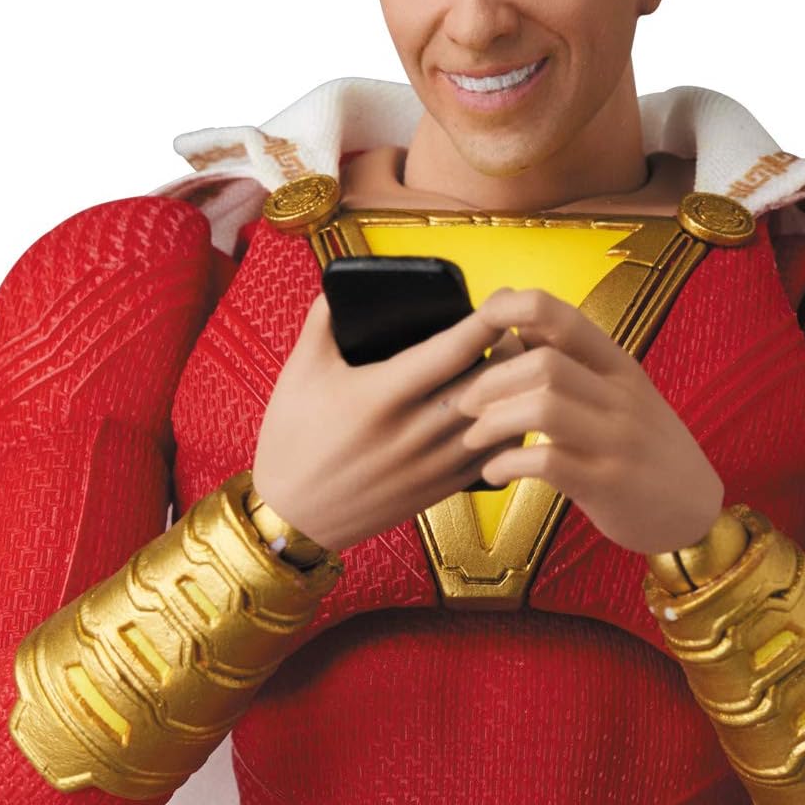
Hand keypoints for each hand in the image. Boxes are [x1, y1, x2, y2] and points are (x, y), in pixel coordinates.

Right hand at [251, 295, 515, 552]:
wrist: (291, 518)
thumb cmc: (292, 442)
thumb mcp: (298, 375)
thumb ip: (322, 324)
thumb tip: (341, 287)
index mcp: (380, 396)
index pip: (451, 351)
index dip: (486, 321)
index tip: (503, 299)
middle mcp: (413, 431)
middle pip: (488, 383)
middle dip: (509, 349)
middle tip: (513, 328)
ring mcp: (431, 464)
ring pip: (498, 421)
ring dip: (513, 389)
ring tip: (514, 365)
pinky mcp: (439, 490)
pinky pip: (493, 455)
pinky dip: (508, 428)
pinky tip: (506, 409)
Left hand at [455, 288, 724, 554]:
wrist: (695, 511)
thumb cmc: (643, 450)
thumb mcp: (618, 397)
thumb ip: (572, 364)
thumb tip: (514, 325)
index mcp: (620, 367)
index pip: (565, 318)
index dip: (515, 309)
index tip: (482, 321)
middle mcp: (621, 397)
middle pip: (544, 364)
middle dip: (491, 381)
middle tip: (465, 403)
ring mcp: (616, 441)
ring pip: (543, 409)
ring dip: (494, 422)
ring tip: (474, 438)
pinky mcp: (606, 484)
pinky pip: (547, 462)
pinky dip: (507, 464)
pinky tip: (494, 472)